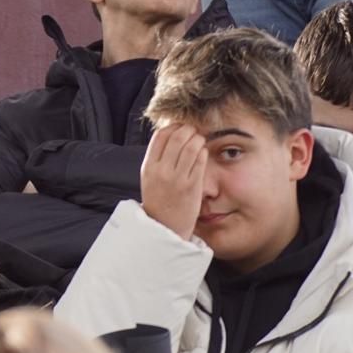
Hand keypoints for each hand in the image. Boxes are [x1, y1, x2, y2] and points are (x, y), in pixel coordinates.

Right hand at [140, 124, 206, 239]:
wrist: (164, 226)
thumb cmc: (159, 199)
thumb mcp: (149, 177)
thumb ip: (157, 158)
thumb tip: (171, 135)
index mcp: (149, 167)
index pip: (160, 136)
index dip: (172, 127)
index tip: (179, 127)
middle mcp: (162, 171)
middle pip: (177, 137)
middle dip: (188, 130)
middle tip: (193, 131)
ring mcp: (178, 178)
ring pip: (191, 147)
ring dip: (198, 139)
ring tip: (199, 140)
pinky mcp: (193, 186)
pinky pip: (201, 161)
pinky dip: (204, 152)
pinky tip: (203, 153)